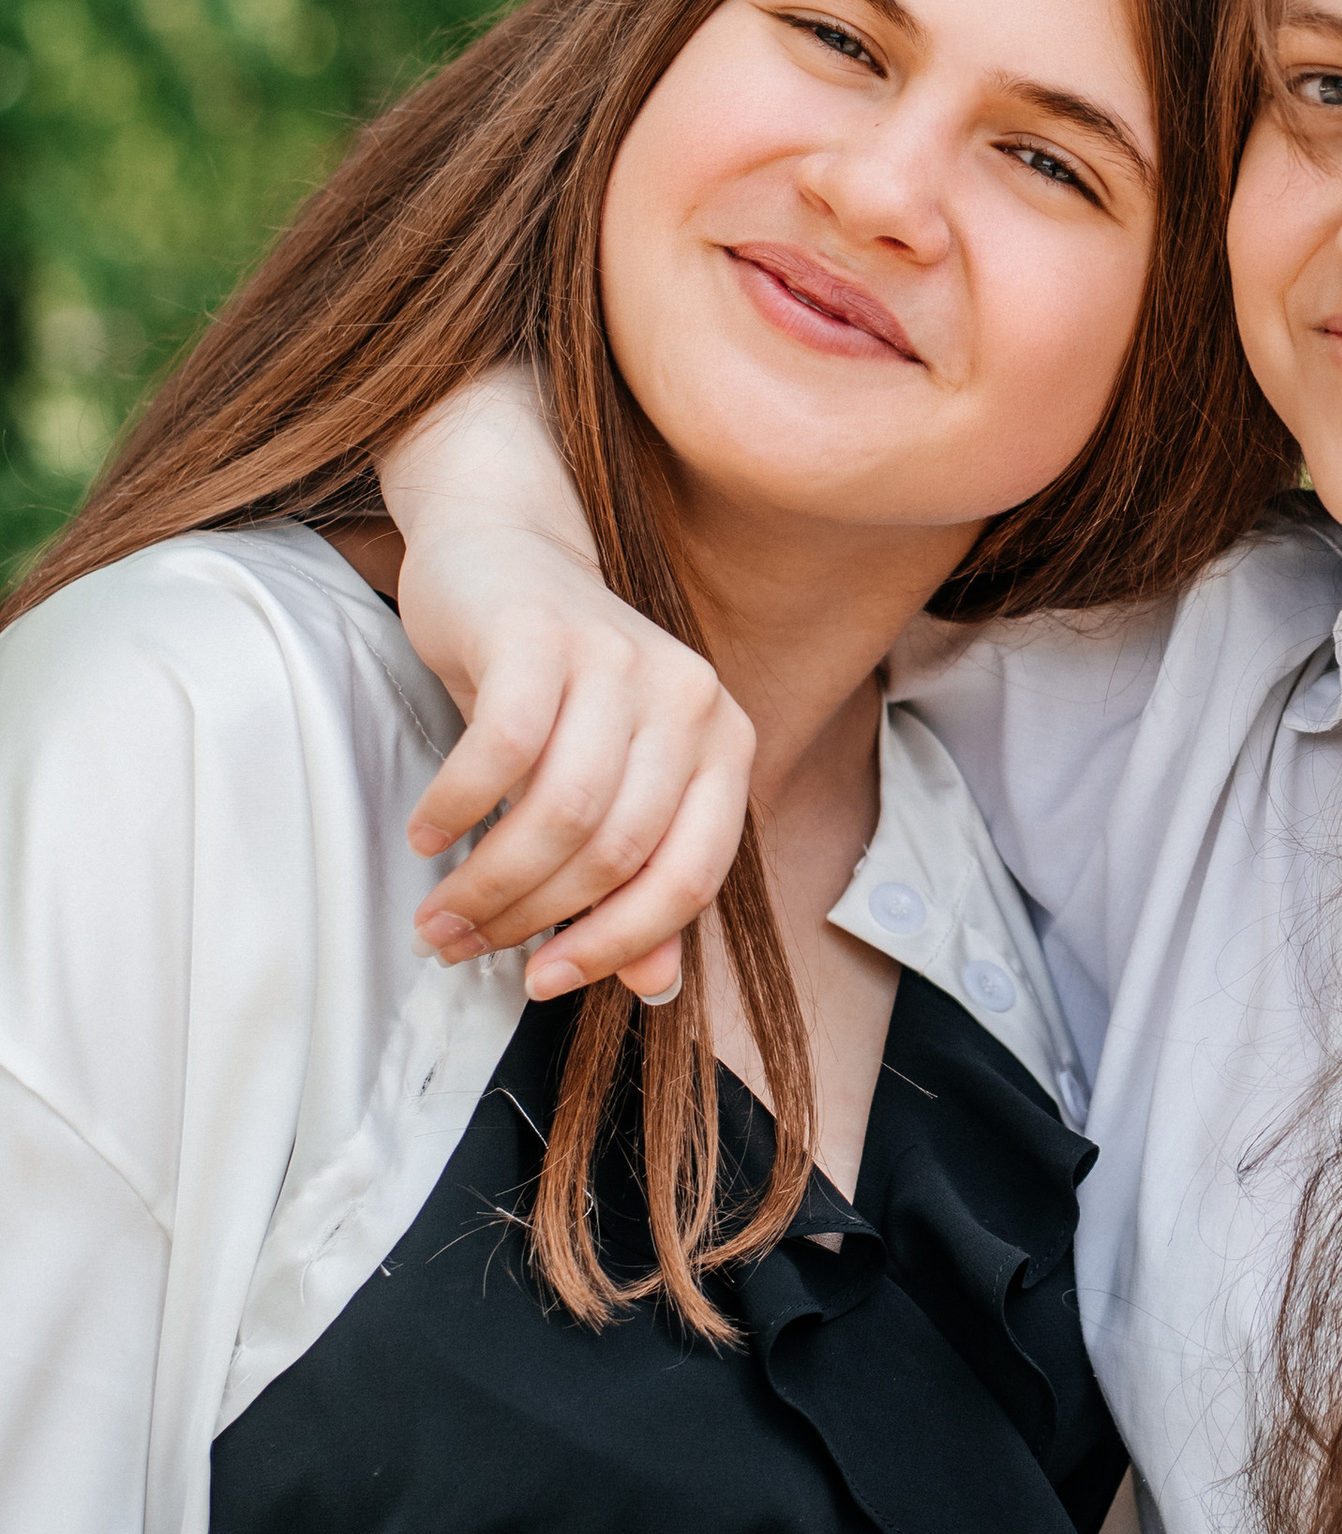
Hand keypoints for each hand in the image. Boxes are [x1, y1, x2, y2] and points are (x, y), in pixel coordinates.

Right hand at [379, 381, 753, 1003]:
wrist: (501, 547)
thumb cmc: (557, 685)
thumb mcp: (607, 782)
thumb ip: (639, 878)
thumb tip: (653, 987)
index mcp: (724, 743)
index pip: (689, 877)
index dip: (616, 945)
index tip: (543, 983)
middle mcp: (689, 700)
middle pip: (618, 854)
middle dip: (531, 918)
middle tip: (461, 945)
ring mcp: (621, 661)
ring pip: (561, 814)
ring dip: (488, 881)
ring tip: (439, 913)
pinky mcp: (546, 635)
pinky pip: (501, 754)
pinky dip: (457, 808)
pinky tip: (425, 834)